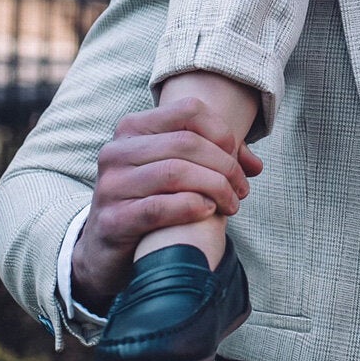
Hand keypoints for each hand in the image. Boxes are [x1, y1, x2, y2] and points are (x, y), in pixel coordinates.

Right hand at [71, 100, 262, 312]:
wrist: (103, 250)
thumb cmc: (148, 201)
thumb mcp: (175, 172)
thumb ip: (214, 159)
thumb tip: (255, 165)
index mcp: (133, 128)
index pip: (188, 110)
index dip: (221, 130)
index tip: (237, 156)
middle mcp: (117, 151)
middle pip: (186, 143)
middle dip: (224, 165)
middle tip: (241, 189)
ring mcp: (111, 186)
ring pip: (175, 173)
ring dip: (215, 188)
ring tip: (232, 204)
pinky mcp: (112, 220)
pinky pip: (159, 207)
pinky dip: (192, 207)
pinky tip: (208, 212)